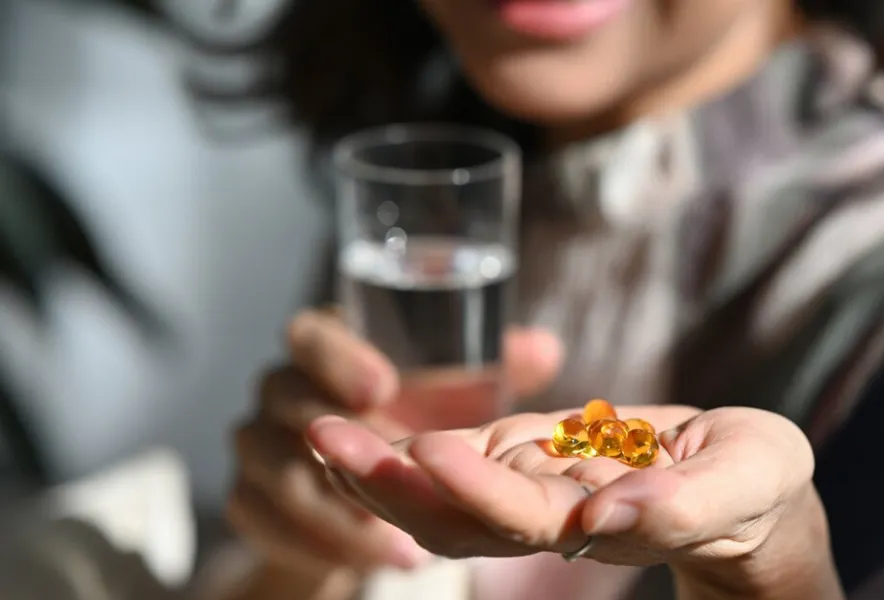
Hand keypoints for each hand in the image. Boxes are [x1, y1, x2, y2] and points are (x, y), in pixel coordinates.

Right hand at [226, 307, 562, 578]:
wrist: (360, 469)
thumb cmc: (411, 406)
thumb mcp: (451, 382)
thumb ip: (495, 363)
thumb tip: (545, 350)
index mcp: (322, 342)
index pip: (309, 335)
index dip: (337, 358)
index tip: (382, 386)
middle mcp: (280, 389)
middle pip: (284, 404)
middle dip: (338, 439)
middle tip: (399, 467)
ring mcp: (257, 446)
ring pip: (274, 476)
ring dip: (336, 512)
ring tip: (399, 546)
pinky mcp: (251, 501)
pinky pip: (262, 525)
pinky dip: (314, 546)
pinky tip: (372, 559)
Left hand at [308, 406, 843, 598]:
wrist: (744, 488)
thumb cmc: (755, 485)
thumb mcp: (745, 482)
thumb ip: (684, 504)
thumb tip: (607, 514)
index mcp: (604, 524)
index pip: (528, 519)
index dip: (477, 492)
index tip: (428, 453)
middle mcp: (553, 518)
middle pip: (459, 518)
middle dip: (390, 483)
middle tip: (324, 436)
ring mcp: (533, 492)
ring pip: (441, 499)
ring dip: (376, 469)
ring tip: (316, 429)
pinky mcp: (526, 462)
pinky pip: (454, 468)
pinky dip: (400, 453)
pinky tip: (354, 428)